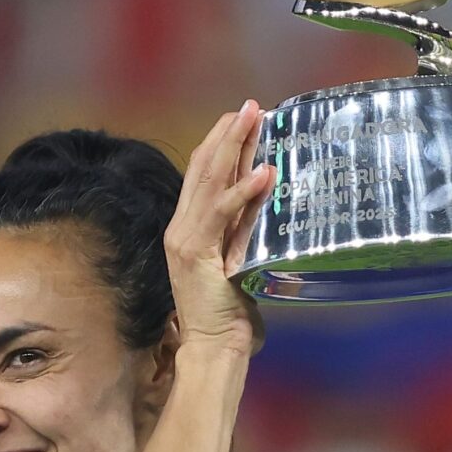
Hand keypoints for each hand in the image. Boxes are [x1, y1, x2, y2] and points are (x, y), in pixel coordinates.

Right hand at [165, 101, 274, 355]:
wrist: (214, 346)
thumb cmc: (229, 312)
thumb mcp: (242, 259)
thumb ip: (247, 230)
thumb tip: (270, 196)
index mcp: (189, 227)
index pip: (203, 174)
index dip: (222, 143)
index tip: (244, 119)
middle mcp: (181, 227)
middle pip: (203, 167)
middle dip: (228, 133)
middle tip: (251, 105)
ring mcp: (185, 238)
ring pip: (209, 181)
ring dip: (234, 147)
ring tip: (255, 119)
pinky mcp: (196, 253)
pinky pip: (222, 214)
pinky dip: (243, 192)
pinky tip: (264, 172)